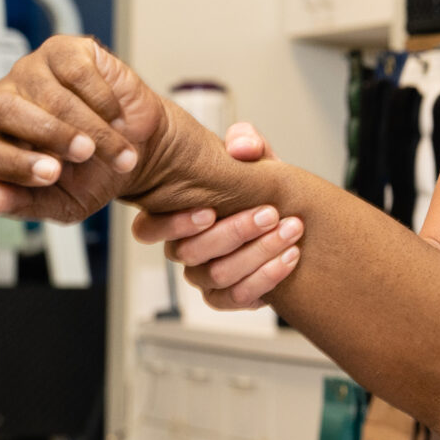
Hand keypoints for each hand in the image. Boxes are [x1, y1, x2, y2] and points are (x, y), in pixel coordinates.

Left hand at [0, 36, 210, 223]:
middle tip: (85, 154)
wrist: (140, 149)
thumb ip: (22, 204)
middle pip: (4, 110)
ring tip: (117, 149)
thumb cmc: (95, 174)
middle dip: (51, 135)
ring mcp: (33, 71)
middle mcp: (7, 100)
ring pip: (50, 94)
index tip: (54, 174)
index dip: (17, 163)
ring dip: (91, 127)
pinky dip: (103, 100)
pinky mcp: (64, 51)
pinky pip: (77, 71)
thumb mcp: (61, 202)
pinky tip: (115, 117)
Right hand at [130, 124, 301, 307]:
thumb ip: (247, 142)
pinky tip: (289, 258)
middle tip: (270, 214)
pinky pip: (237, 297)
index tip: (210, 211)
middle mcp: (184, 249)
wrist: (290, 215)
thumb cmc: (258, 186)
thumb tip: (241, 147)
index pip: (148, 228)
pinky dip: (266, 278)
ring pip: (218, 275)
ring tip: (290, 232)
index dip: (173, 224)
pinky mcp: (226, 296)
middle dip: (234, 231)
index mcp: (176, 215)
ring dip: (258, 253)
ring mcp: (204, 276)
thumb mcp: (255, 157)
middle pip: (189, 252)